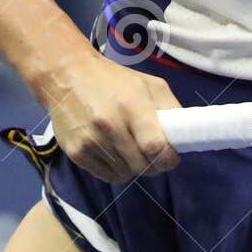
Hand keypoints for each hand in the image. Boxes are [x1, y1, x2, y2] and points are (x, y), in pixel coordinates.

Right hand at [45, 52, 183, 182]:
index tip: (172, 157)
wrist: (67, 75)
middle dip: (154, 165)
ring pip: (125, 175)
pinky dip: (116, 170)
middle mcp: (109, 126)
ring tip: (131, 149)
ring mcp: (90, 141)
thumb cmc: (113, 79)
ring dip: (134, 168)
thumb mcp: (148, 84)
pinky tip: (114, 153)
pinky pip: (106, 176)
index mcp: (131, 106)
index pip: (156, 147)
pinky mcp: (75, 153)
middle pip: (142, 166)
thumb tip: (184, 136)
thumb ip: (170, 109)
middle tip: (153, 155)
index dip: (169, 158)